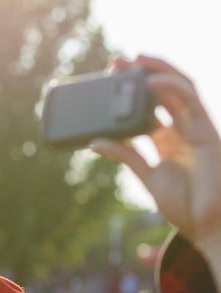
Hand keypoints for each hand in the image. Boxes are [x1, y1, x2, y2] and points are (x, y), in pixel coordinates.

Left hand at [91, 55, 220, 241]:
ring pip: (180, 87)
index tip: (108, 78)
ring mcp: (196, 128)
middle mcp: (183, 129)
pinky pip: (190, 102)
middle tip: (114, 61)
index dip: (131, 91)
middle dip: (141, 72)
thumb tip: (93, 141)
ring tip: (132, 60)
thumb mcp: (147, 176)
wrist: (206, 224)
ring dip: (157, 70)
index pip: (149, 105)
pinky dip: (170, 88)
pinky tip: (150, 82)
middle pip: (162, 91)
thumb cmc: (183, 204)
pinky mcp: (207, 132)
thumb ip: (126, 156)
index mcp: (168, 139)